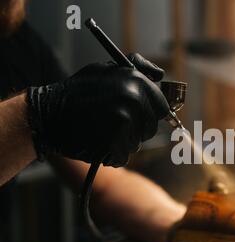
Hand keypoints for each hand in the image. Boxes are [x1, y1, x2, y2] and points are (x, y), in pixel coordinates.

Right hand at [26, 53, 169, 166]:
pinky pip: (123, 156)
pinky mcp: (115, 143)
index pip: (162, 107)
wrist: (47, 114)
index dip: (150, 113)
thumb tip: (159, 75)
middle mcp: (133, 100)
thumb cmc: (78, 92)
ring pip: (137, 143)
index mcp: (135, 81)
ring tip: (102, 129)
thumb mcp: (106, 69)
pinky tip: (96, 141)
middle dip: (136, 128)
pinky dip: (112, 154)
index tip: (137, 115)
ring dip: (123, 141)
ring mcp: (125, 123)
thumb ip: (136, 69)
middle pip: (151, 127)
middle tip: (113, 122)